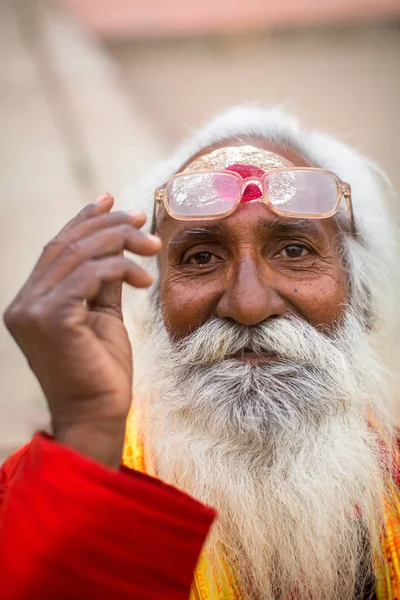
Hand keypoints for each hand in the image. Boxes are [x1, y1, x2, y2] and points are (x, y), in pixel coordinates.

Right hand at [3, 194, 160, 466]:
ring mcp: (31, 310)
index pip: (58, 249)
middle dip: (108, 225)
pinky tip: (144, 278)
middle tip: (142, 219)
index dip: (83, 220)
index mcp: (33, 302)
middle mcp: (24, 302)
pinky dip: (120, 268)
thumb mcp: (104, 316)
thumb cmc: (103, 371)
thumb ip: (104, 281)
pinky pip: (88, 275)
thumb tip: (117, 245)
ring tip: (151, 246)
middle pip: (67, 245)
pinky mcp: (49, 318)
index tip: (110, 199)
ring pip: (78, 254)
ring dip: (120, 242)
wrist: (98, 416)